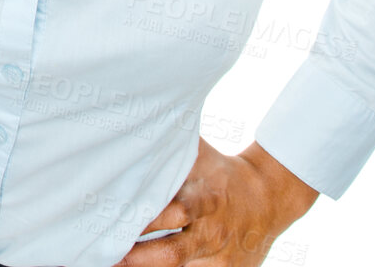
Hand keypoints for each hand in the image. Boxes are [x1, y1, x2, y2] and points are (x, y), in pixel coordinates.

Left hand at [112, 137, 318, 264]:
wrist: (268, 197)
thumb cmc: (219, 172)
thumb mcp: (197, 155)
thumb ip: (166, 147)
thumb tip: (128, 122)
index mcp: (205, 199)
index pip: (175, 211)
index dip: (146, 219)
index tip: (113, 218)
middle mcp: (212, 233)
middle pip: (172, 252)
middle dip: (137, 256)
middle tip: (106, 253)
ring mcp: (220, 258)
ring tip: (115, 263)